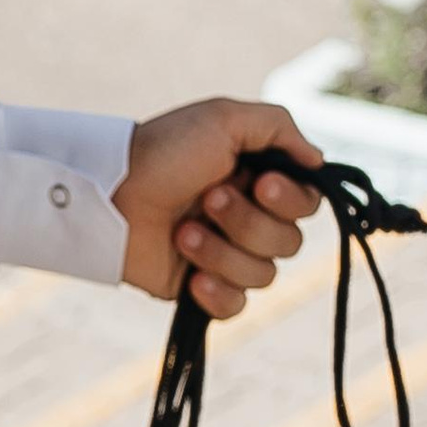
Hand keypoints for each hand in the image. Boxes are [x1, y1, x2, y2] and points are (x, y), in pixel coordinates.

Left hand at [116, 101, 324, 318]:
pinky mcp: (200, 288)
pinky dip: (218, 293)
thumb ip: (280, 128)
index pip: (307, 205)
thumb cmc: (163, 150)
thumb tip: (318, 160)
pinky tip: (193, 277)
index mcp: (258, 180)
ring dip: (221, 251)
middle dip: (246, 222)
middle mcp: (248, 219)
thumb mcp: (223, 119)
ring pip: (263, 275)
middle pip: (289, 243)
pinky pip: (236, 307)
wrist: (108, 192)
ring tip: (182, 231)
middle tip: (206, 198)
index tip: (260, 183)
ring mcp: (225, 255)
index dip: (290, 200)